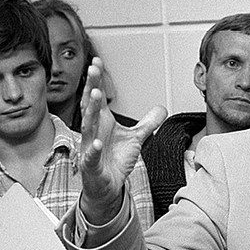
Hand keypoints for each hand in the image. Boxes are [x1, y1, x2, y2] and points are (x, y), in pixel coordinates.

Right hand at [78, 57, 165, 224]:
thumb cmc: (116, 161)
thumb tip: (162, 109)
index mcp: (101, 123)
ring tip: (94, 96)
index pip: (96, 98)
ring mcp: (89, 148)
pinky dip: (92, 151)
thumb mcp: (136, 139)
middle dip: (90, 88)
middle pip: (89, 107)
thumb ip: (148, 123)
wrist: (109, 186)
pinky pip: (90, 157)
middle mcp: (92, 132)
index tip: (97, 63)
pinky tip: (95, 144)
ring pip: (87, 128)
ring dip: (89, 112)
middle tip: (93, 71)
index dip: (96, 80)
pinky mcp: (91, 166)